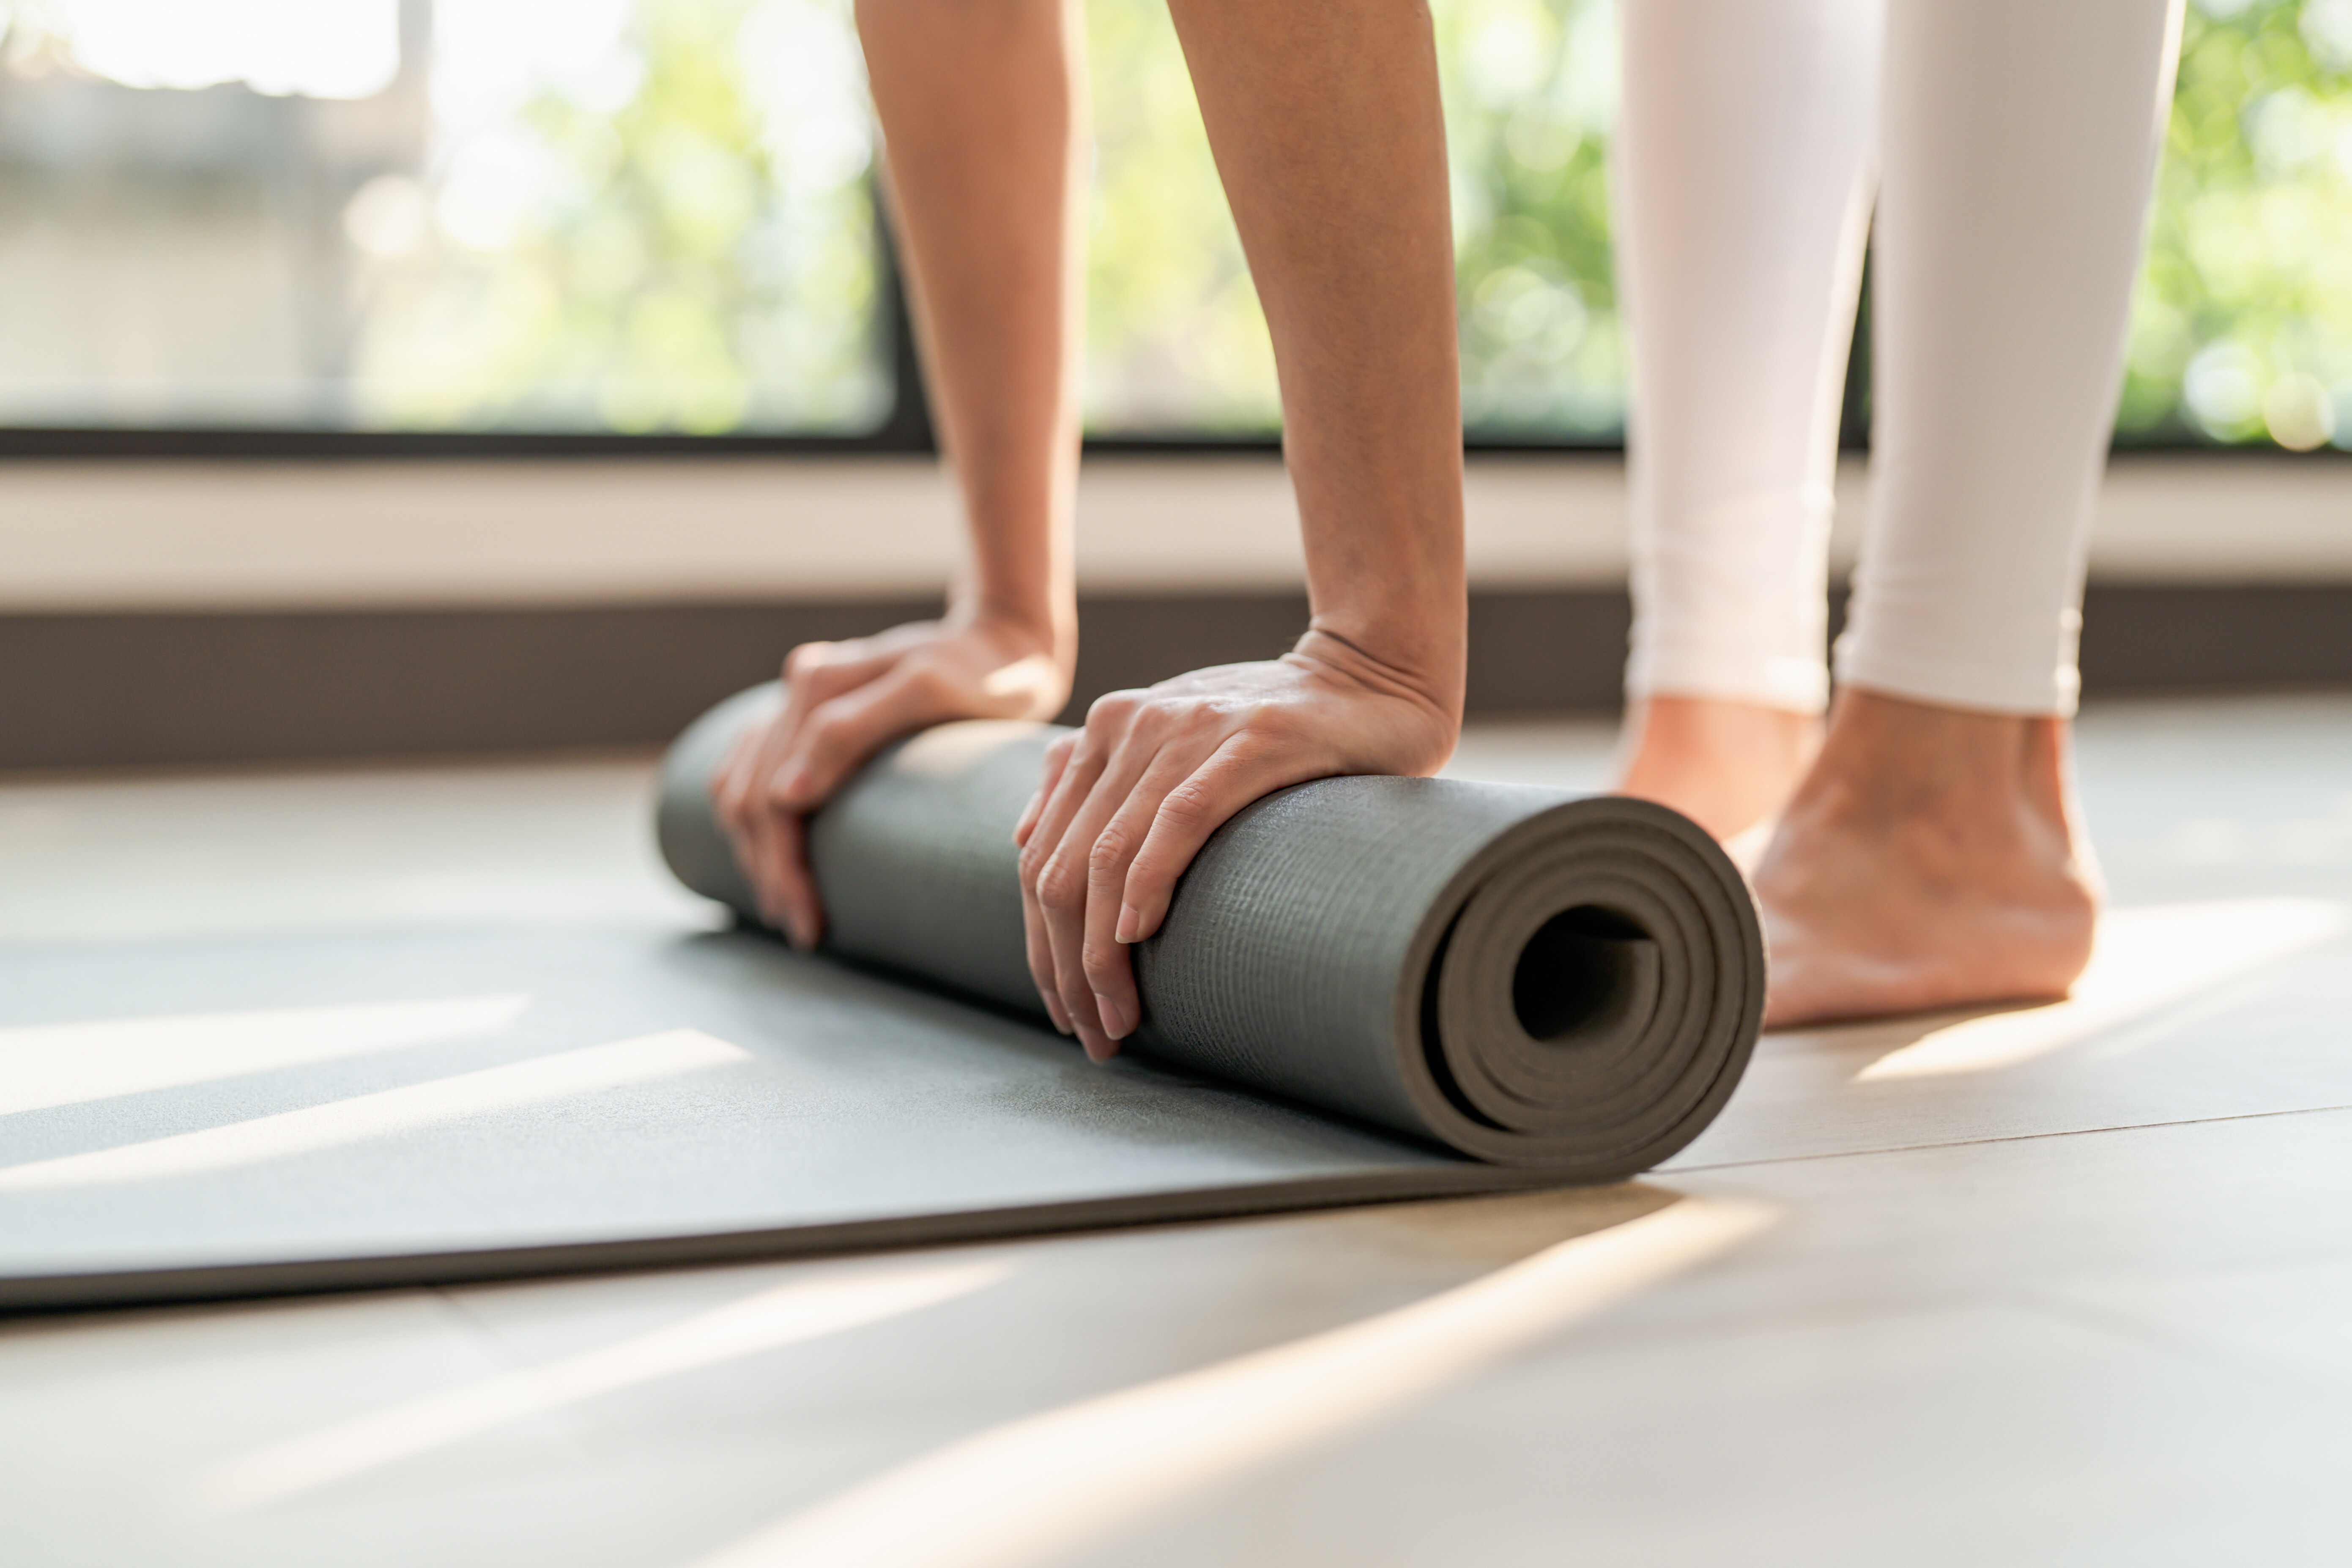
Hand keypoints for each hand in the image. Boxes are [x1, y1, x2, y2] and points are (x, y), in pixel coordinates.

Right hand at [712, 611, 1068, 948]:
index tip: (812, 925)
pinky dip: (751, 819)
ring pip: (740, 788)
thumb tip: (785, 795)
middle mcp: (796, 689)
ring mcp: (798, 700)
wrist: (1003, 641)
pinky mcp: (809, 713)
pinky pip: (750, 770)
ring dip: (754, 853)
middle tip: (804, 932)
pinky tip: (771, 856)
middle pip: (749, 799)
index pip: (772, 799)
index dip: (784, 868)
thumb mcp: (930, 692)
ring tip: (788, 909)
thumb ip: (853, 731)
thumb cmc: (982, 674)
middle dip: (769, 873)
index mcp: (817, 685)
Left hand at [1013, 629, 1457, 1060]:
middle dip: (1067, 967)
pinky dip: (1148, 885)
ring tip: (1118, 1016)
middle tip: (1093, 1034)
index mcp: (1105, 732)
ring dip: (1101, 953)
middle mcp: (1130, 725)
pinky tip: (1137, 937)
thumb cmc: (1276, 732)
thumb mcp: (1172, 745)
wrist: (1372, 677)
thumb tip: (1021, 839)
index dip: (1042, 946)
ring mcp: (1186, 728)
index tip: (1065, 1010)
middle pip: (1062, 868)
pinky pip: (1177, 821)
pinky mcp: (1248, 742)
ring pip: (1108, 857)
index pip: (1040, 857)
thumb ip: (1100, 781)